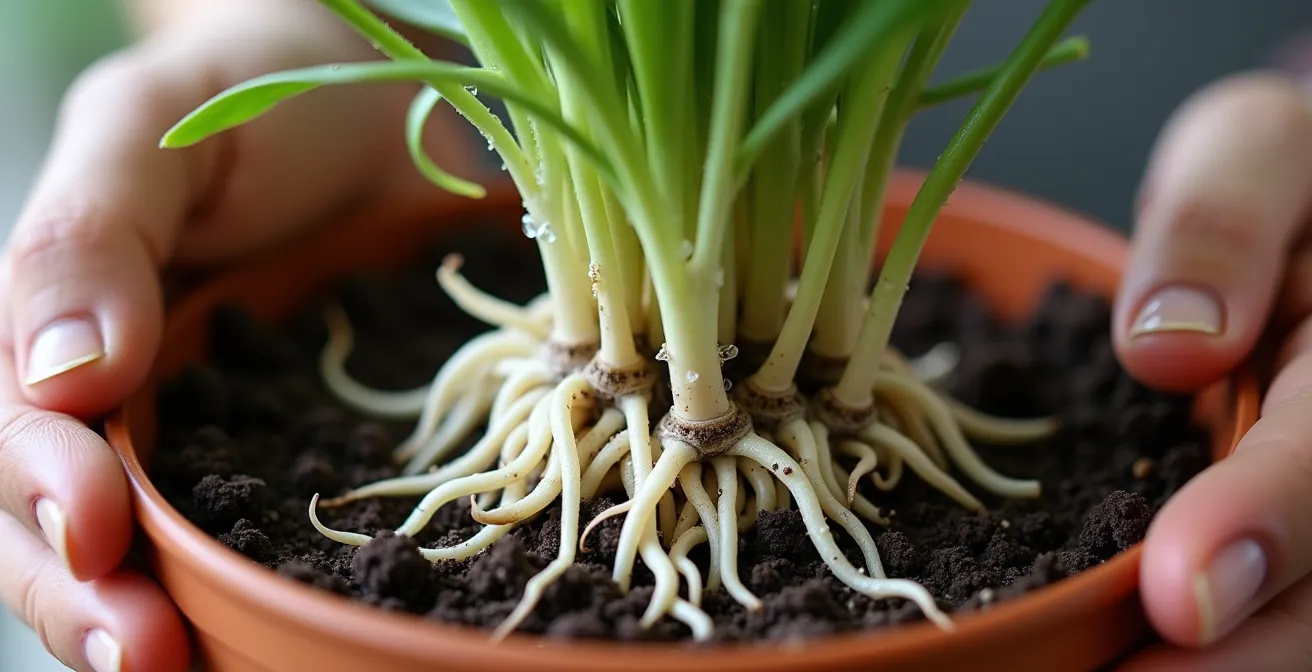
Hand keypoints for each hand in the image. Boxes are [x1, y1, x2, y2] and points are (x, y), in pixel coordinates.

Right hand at [0, 2, 476, 669]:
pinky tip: (277, 640)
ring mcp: (212, 431)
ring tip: (183, 671)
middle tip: (138, 653)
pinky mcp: (299, 447)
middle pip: (61, 520)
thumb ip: (95, 231)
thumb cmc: (256, 92)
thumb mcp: (160, 127)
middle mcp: (121, 398)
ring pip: (152, 549)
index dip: (42, 487)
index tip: (94, 531)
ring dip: (154, 619)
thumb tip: (64, 377)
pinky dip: (255, 593)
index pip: (18, 427)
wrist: (375, 96)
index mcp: (55, 322)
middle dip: (83, 595)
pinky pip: (265, 531)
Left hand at [1111, 71, 1311, 668]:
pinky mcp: (1289, 536)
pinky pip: (1260, 604)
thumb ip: (1223, 224)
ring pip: (1306, 618)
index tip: (1179, 598)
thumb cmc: (1278, 176)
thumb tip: (1168, 344)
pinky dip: (1190, 652)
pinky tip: (1096, 665)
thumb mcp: (1253, 153)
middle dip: (1236, 660)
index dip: (1263, 526)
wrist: (1302, 214)